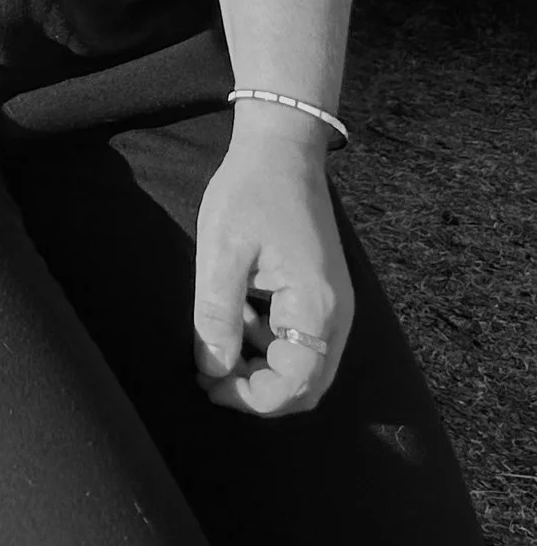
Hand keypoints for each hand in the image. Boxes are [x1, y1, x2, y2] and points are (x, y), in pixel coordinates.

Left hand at [191, 112, 352, 416]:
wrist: (282, 147)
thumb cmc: (251, 190)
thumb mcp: (223, 248)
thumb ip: (217, 313)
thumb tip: (213, 371)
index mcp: (317, 306)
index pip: (296, 384)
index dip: (253, 399)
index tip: (209, 388)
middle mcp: (336, 314)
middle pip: (306, 384)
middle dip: (258, 390)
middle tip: (209, 380)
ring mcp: (333, 304)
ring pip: (304, 364)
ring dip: (262, 367)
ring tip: (216, 347)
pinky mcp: (321, 293)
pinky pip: (302, 338)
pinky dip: (270, 343)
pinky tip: (238, 318)